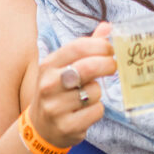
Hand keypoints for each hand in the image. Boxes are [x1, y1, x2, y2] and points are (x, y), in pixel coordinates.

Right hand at [29, 22, 115, 147]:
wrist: (41, 128)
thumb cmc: (58, 90)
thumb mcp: (64, 67)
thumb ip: (86, 47)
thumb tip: (107, 26)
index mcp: (48, 65)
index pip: (78, 47)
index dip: (100, 46)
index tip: (110, 50)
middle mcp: (48, 85)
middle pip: (88, 67)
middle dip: (108, 65)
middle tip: (113, 67)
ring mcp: (55, 107)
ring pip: (94, 91)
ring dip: (98, 92)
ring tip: (86, 96)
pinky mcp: (66, 126)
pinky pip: (96, 111)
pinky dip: (97, 110)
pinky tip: (85, 111)